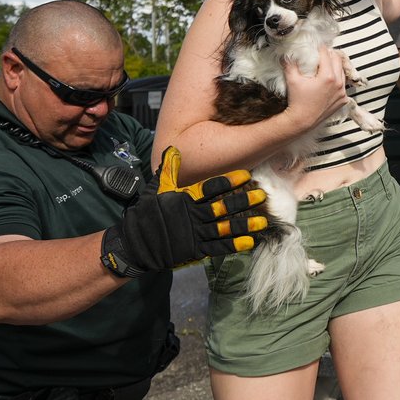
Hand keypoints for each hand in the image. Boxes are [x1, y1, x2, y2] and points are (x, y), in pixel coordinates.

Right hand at [100, 146, 268, 277]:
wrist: (136, 244)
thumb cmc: (147, 213)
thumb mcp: (155, 189)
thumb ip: (167, 170)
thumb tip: (173, 149)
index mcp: (184, 198)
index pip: (211, 187)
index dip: (229, 180)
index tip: (246, 175)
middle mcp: (193, 215)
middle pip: (223, 207)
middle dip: (244, 201)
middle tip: (262, 196)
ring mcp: (195, 234)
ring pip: (225, 228)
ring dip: (245, 225)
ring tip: (263, 221)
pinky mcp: (196, 250)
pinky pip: (219, 247)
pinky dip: (234, 245)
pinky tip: (250, 242)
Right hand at [282, 45, 350, 127]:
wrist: (302, 121)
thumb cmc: (298, 102)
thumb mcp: (292, 80)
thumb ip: (290, 64)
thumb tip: (287, 54)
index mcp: (327, 77)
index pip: (326, 54)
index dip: (320, 48)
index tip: (317, 46)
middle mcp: (338, 84)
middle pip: (337, 60)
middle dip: (330, 55)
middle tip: (322, 53)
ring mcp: (342, 93)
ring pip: (342, 72)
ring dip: (335, 67)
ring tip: (326, 65)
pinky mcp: (343, 100)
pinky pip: (343, 85)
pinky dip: (337, 80)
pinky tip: (329, 80)